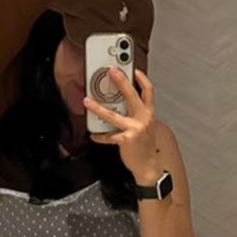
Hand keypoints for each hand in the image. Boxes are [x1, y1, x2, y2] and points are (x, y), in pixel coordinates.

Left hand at [83, 68, 161, 184]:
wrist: (149, 166)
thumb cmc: (145, 146)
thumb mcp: (146, 126)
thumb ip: (137, 114)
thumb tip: (122, 105)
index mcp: (149, 113)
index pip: (148, 91)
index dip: (142, 79)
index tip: (134, 70)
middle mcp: (143, 118)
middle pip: (132, 96)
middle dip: (121, 81)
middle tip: (111, 71)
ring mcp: (135, 128)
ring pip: (113, 115)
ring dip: (98, 108)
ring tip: (87, 101)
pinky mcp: (126, 140)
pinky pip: (109, 136)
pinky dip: (100, 136)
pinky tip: (93, 134)